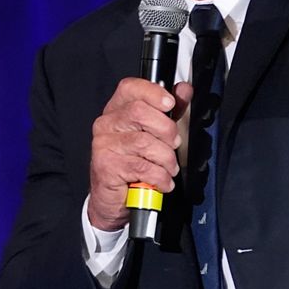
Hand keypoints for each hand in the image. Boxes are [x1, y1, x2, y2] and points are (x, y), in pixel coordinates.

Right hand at [88, 78, 191, 230]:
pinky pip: (143, 167)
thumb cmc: (134, 164)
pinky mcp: (106, 166)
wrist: (113, 199)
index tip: (170, 104)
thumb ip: (169, 111)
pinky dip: (160, 177)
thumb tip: (184, 90)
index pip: (130, 88)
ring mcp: (104, 145)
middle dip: (167, 130)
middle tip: (174, 144)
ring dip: (166, 159)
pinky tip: (162, 181)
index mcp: (117, 110)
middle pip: (140, 112)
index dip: (153, 92)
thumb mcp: (154, 134)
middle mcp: (106, 124)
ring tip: (169, 168)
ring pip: (145, 142)